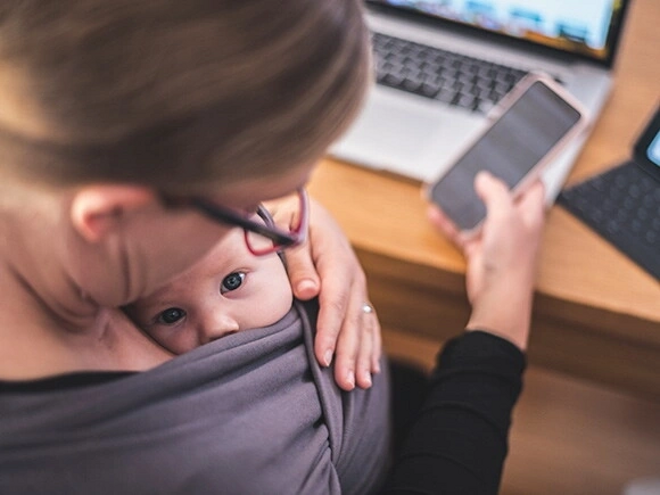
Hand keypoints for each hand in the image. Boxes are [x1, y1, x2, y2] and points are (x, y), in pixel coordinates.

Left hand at [268, 196, 380, 390]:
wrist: (306, 210)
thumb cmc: (291, 222)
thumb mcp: (290, 234)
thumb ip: (298, 262)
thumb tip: (307, 292)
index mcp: (336, 261)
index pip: (334, 301)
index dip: (329, 331)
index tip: (322, 358)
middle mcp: (353, 276)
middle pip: (353, 319)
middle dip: (349, 353)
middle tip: (345, 384)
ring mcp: (358, 286)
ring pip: (364, 324)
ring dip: (362, 355)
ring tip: (360, 385)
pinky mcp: (356, 293)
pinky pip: (368, 322)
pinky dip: (370, 346)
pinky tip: (371, 368)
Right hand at [427, 172, 545, 349]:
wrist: (497, 296)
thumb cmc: (512, 261)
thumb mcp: (505, 215)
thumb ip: (495, 192)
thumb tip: (485, 178)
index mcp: (529, 212)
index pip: (531, 184)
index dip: (522, 169)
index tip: (510, 156)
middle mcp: (514, 222)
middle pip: (500, 195)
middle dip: (485, 183)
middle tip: (472, 169)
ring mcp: (495, 236)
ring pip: (477, 212)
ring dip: (463, 202)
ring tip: (449, 188)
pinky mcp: (479, 248)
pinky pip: (460, 230)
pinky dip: (448, 222)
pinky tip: (436, 213)